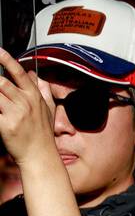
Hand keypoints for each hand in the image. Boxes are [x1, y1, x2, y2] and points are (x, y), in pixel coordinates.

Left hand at [0, 48, 57, 167]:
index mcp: (34, 96)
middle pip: (2, 82)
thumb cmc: (42, 134)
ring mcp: (15, 113)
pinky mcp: (5, 125)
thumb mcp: (48, 109)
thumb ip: (42, 90)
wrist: (40, 155)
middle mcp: (25, 102)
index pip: (19, 73)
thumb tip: (34, 74)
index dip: (7, 60)